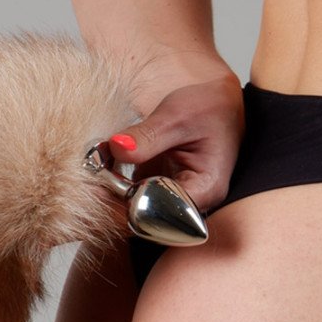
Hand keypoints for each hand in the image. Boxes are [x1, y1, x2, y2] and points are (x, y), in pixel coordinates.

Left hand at [107, 68, 244, 213]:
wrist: (224, 106)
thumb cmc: (211, 110)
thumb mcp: (176, 117)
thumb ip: (147, 136)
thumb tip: (116, 148)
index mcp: (204, 190)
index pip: (162, 211)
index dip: (131, 198)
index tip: (108, 177)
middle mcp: (191, 202)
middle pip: (147, 214)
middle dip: (118, 193)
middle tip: (97, 166)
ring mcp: (175, 198)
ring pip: (137, 205)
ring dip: (114, 186)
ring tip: (101, 160)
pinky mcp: (162, 189)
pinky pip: (136, 192)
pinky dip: (118, 178)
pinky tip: (109, 159)